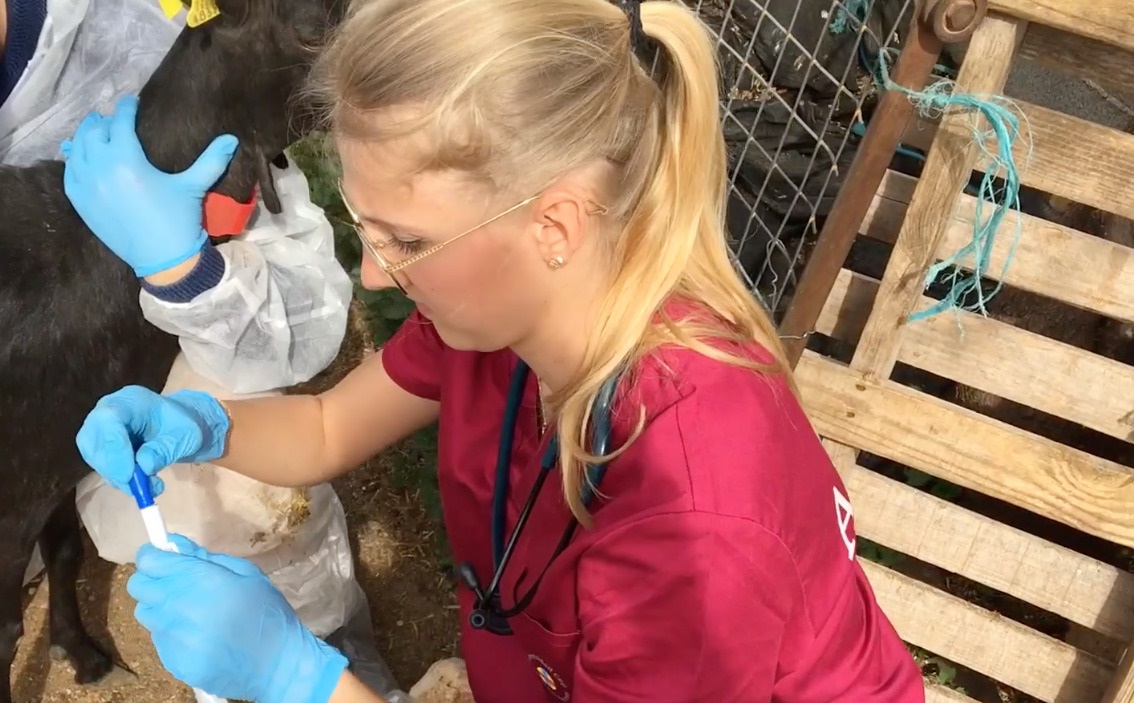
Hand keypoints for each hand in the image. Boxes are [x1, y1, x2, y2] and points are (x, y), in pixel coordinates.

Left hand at [60, 94, 239, 276]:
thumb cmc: (178, 219)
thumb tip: (232, 138)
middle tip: (113, 118)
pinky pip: (70, 172)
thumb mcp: (193, 186)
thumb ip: (211, 160)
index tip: (132, 102)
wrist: (162, 259)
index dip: (127, 109)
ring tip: (95, 131)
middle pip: (93, 131)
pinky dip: (75, 159)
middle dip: (103, 121)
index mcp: (127, 159)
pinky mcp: (81, 202)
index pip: (121, 122)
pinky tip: (81, 155)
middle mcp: (101, 168)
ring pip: (77, 149)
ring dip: (86, 136)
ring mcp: (86, 185)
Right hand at [75, 385, 229, 495]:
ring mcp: (101, 428)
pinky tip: (142, 484)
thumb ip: (166, 449)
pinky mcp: (100, 445)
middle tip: (137, 488)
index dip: (113, 448)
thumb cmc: (183, 426)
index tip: (128, 475)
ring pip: (94, 456)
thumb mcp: (186, 436)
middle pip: (91, 439)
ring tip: (149, 486)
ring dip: (118, 478)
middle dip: (112, 468)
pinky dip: (119, 479)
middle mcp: (109, 410)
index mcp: (132, 401)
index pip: (108, 419)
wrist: (179, 426)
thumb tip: (144, 466)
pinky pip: (100, 465)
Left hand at [129, 535, 348, 702]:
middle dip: (155, 579)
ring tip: (191, 613)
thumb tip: (176, 545)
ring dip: (162, 607)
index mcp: (197, 580)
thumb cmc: (267, 614)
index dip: (156, 555)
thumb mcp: (247, 575)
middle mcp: (176, 607)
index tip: (168, 558)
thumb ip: (207, 558)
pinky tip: (200, 637)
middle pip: (138, 585)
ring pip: (147, 612)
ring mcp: (170, 637)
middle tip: (180, 584)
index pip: (148, 560)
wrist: (277, 666)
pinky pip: (159, 638)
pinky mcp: (171, 661)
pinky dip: (173, 633)